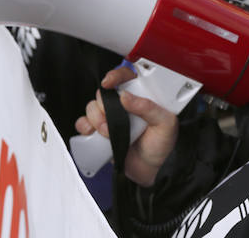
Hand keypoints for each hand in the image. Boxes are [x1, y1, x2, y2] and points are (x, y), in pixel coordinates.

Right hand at [74, 66, 178, 186]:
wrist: (151, 172)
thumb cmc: (161, 146)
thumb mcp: (165, 124)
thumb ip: (149, 108)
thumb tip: (127, 96)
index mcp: (142, 97)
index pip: (126, 77)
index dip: (115, 76)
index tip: (109, 83)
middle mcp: (124, 105)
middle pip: (104, 93)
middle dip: (103, 105)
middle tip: (111, 119)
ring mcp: (111, 118)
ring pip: (92, 107)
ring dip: (95, 119)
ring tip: (107, 132)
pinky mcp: (100, 132)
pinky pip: (84, 124)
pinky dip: (84, 127)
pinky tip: (93, 134)